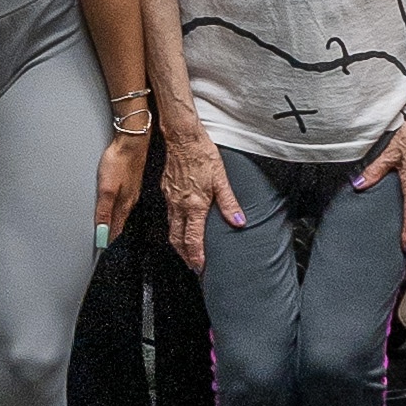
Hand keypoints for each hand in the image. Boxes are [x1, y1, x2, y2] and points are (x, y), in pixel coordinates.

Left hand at [95, 118, 152, 244]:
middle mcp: (131, 200)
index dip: (108, 241)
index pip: (115, 230)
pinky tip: (117, 208)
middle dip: (112, 235)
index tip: (102, 251)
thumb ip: (104, 212)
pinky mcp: (132, 181)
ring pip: (123, 213)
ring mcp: (132, 191)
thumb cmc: (120, 161)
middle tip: (105, 246)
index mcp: (125, 205)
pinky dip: (119, 210)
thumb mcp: (107, 189)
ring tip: (110, 233)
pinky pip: (125, 202)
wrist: (132, 140)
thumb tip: (102, 235)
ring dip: (116, 223)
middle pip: (120, 223)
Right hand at [158, 113, 237, 272]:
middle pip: (177, 239)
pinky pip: (168, 214)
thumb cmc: (201, 154)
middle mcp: (179, 205)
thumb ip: (229, 203)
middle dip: (184, 255)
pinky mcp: (166, 190)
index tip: (199, 268)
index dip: (196, 257)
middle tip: (191, 265)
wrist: (182, 138)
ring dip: (178, 243)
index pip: (192, 239)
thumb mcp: (221, 179)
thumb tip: (239, 221)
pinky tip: (180, 223)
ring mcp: (170, 198)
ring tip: (186, 250)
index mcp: (193, 205)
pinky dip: (174, 226)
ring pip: (171, 228)